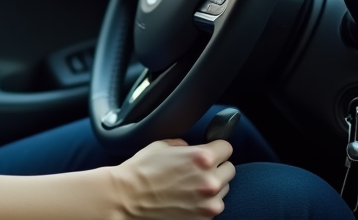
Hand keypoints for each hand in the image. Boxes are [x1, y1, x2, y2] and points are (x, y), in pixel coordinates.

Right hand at [112, 139, 234, 218]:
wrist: (127, 197)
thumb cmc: (141, 170)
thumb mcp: (162, 145)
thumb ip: (184, 145)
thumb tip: (192, 147)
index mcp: (202, 158)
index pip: (227, 148)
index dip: (217, 147)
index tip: (212, 150)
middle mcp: (210, 181)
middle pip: (229, 170)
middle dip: (217, 167)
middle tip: (200, 169)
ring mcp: (208, 203)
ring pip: (224, 190)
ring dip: (213, 186)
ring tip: (191, 185)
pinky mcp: (203, 219)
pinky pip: (213, 206)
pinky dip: (204, 202)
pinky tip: (187, 198)